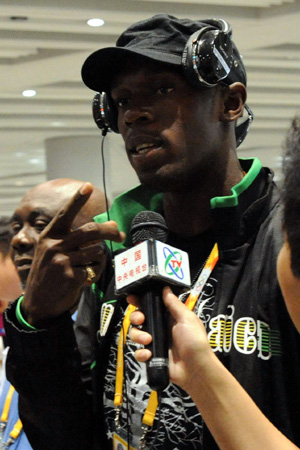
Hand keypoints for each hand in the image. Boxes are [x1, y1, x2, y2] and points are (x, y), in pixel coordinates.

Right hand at [22, 182, 124, 325]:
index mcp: (49, 235)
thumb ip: (74, 239)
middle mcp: (54, 244)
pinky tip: (82, 280)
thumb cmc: (50, 274)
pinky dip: (93, 274)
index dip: (77, 200)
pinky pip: (94, 268)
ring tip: (87, 267)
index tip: (88, 186)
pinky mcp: (70, 274)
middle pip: (91, 231)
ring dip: (98, 260)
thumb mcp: (52, 252)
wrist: (39, 302)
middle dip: (110, 231)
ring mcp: (62, 260)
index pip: (65, 214)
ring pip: (96, 251)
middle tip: (120, 234)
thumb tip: (110, 227)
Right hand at [129, 287, 213, 391]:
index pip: (151, 305)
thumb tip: (165, 288)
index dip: (140, 301)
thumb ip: (174, 304)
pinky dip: (141, 353)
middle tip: (141, 320)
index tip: (132, 298)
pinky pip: (138, 352)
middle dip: (136, 317)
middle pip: (139, 318)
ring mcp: (155, 342)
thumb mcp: (187, 318)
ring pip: (136, 334)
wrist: (196, 369)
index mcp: (169, 316)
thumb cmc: (195, 341)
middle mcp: (160, 328)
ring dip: (138, 335)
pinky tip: (149, 354)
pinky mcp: (152, 357)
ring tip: (147, 340)